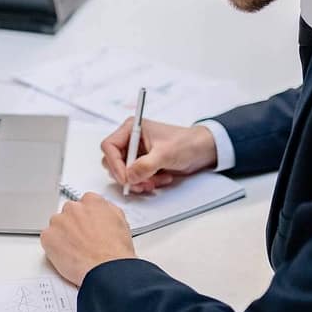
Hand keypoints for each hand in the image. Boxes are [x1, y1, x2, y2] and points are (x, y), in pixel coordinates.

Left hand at [40, 192, 135, 286]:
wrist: (106, 270)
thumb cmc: (115, 251)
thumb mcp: (120, 222)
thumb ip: (107, 211)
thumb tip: (101, 212)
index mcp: (91, 201)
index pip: (83, 204)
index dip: (85, 218)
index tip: (86, 227)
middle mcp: (73, 208)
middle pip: (68, 213)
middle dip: (73, 226)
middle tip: (81, 241)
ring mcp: (59, 221)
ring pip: (57, 226)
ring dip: (62, 236)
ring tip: (75, 251)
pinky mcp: (48, 236)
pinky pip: (47, 239)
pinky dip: (53, 248)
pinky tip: (66, 256)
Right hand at [102, 118, 217, 193]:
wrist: (202, 150)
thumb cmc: (186, 143)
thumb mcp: (165, 154)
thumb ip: (145, 165)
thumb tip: (129, 177)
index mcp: (132, 128)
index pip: (109, 146)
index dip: (114, 163)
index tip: (125, 178)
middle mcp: (131, 140)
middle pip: (113, 162)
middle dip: (127, 175)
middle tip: (141, 183)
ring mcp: (137, 153)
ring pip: (124, 173)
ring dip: (138, 181)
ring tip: (154, 182)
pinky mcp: (143, 164)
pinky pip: (135, 178)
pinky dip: (146, 182)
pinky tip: (161, 179)